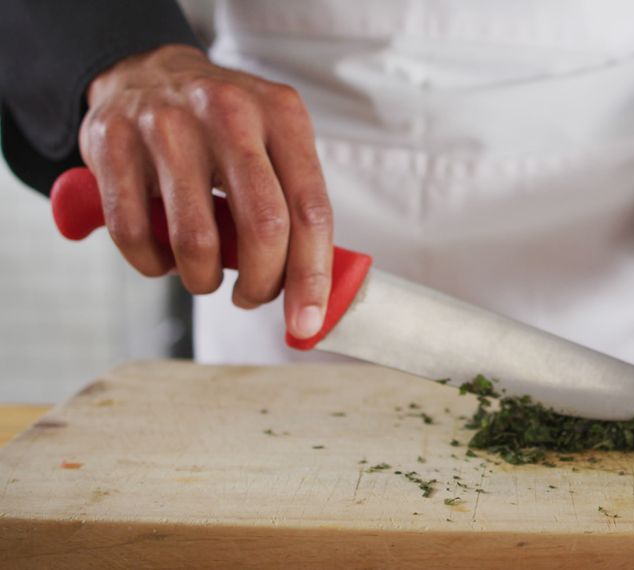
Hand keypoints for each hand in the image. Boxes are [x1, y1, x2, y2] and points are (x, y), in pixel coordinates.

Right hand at [79, 44, 331, 338]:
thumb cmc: (223, 127)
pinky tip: (162, 258)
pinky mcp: (114, 141)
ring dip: (204, 279)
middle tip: (253, 298)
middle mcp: (230, 113)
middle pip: (264, 226)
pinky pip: (135, 233)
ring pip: (196, 239)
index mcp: (282, 115)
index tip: (308, 320)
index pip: (311, 210)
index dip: (312, 276)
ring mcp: (167, 124)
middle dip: (262, 284)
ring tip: (205, 275)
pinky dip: (152, 264)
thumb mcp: (274, 143)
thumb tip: (314, 291)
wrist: (147, 71)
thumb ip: (296, 205)